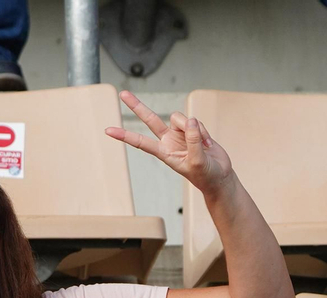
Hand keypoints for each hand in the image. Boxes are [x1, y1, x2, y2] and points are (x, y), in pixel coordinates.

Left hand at [105, 90, 234, 199]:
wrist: (218, 175)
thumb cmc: (204, 175)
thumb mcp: (197, 161)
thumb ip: (193, 140)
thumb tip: (190, 120)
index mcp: (163, 152)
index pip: (140, 142)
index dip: (124, 136)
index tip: (108, 131)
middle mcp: (168, 139)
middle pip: (150, 119)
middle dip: (137, 106)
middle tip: (122, 93)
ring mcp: (180, 133)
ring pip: (180, 118)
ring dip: (195, 129)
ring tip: (203, 145)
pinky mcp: (193, 129)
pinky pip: (196, 121)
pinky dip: (204, 131)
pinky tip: (207, 143)